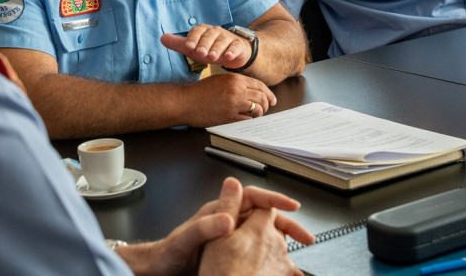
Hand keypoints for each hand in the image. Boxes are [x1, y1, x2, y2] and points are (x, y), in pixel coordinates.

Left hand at [116, 178, 311, 275]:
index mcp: (218, 212)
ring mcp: (229, 236)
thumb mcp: (185, 241)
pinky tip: (280, 268)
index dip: (273, 198)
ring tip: (298, 255)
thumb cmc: (168, 255)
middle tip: (305, 236)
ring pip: (263, 234)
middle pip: (263, 215)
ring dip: (282, 242)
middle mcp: (226, 221)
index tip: (291, 206)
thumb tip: (226, 217)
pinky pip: (257, 251)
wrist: (160, 271)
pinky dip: (272, 258)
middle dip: (286, 224)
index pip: (251, 196)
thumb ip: (204, 227)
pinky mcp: (230, 253)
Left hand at [161, 25, 252, 68]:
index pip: (197, 32)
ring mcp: (227, 38)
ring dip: (217, 48)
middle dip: (204, 44)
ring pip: (222, 41)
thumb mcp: (193, 48)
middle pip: (209, 36)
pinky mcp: (238, 45)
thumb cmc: (209, 49)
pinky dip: (232, 51)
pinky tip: (229, 57)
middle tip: (200, 53)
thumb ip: (178, 44)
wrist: (232, 52)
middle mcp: (215, 32)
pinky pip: (235, 46)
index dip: (193, 38)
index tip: (188, 46)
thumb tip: (162, 38)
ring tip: (212, 57)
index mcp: (203, 31)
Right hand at [181, 74, 275, 125]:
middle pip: (261, 98)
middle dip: (267, 104)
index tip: (272, 99)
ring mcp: (234, 104)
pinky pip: (247, 119)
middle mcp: (237, 90)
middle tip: (267, 108)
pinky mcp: (229, 117)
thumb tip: (250, 90)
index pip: (259, 85)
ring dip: (260, 113)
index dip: (268, 93)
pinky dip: (250, 120)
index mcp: (235, 79)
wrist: (185, 102)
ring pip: (257, 109)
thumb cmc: (199, 91)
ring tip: (256, 115)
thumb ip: (235, 83)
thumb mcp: (219, 80)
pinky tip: (247, 119)